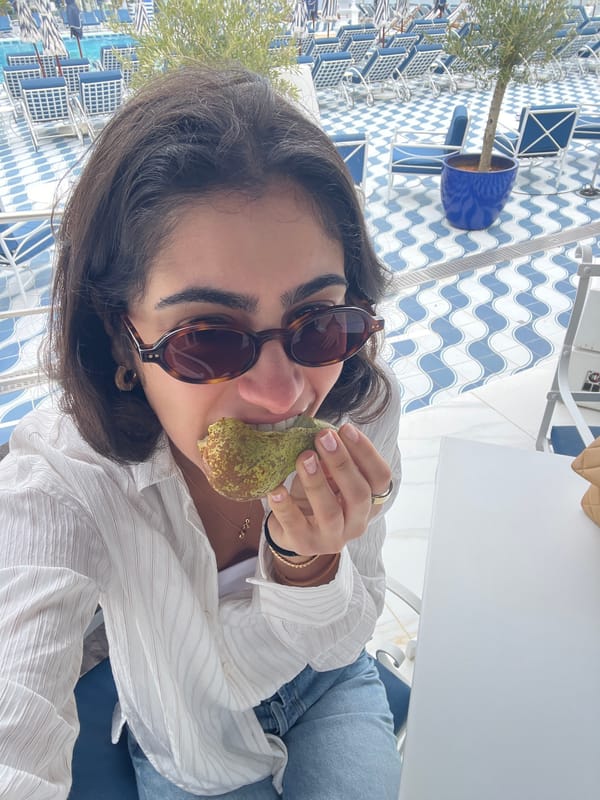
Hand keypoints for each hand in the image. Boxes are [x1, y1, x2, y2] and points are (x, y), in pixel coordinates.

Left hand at [266, 422, 391, 556]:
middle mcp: (357, 523)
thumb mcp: (331, 476)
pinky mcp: (304, 544)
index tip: (346, 428)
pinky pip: (295, 525)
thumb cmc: (319, 495)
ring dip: (317, 482)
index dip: (367, 452)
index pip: (380, 478)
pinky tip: (276, 489)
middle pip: (359, 495)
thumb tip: (326, 433)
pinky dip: (285, 506)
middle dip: (342, 463)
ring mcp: (331, 537)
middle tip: (324, 437)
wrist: (295, 530)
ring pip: (330, 512)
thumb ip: (333, 458)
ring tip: (304, 457)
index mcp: (371, 502)